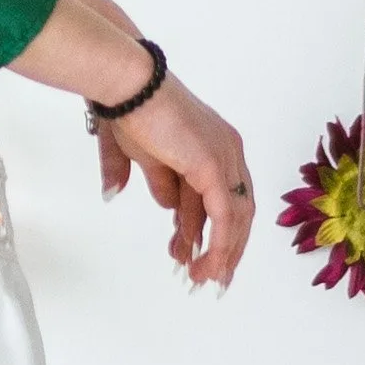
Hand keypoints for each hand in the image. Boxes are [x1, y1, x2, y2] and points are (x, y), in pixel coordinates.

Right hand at [103, 72, 253, 288]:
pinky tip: (208, 264)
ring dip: (219, 253)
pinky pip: (224, 216)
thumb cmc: (130, 110)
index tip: (196, 255)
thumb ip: (154, 181)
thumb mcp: (143, 155)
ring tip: (201, 278)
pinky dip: (219, 245)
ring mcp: (225, 157)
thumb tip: (143, 202)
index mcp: (215, 145)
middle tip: (205, 276)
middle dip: (222, 247)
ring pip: (235, 218)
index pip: (224, 196)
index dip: (214, 230)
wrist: (127, 86)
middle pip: (237, 210)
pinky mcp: (213, 166)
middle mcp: (228, 151)